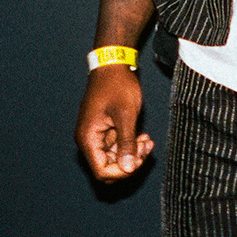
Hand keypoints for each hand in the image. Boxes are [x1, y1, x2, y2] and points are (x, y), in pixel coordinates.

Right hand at [74, 65, 153, 180]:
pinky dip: (130, 144)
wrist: (113, 65)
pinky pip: (117, 147)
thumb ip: (126, 143)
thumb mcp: (125, 114)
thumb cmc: (117, 86)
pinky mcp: (105, 131)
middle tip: (146, 147)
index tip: (139, 159)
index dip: (121, 171)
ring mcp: (97, 136)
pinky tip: (144, 137)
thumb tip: (129, 169)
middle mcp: (89, 140)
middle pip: (108, 167)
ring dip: (133, 153)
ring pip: (115, 158)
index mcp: (88, 138)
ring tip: (147, 141)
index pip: (101, 171)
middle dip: (130, 162)